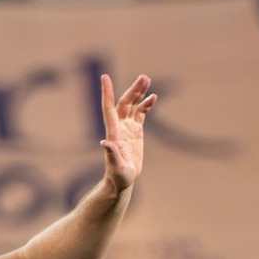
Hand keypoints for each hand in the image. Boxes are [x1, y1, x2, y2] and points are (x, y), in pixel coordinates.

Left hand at [99, 73, 156, 193]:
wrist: (122, 180)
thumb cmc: (118, 177)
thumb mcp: (117, 168)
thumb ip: (112, 155)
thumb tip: (105, 143)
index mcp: (114, 132)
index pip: (109, 108)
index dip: (107, 92)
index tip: (104, 77)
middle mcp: (119, 127)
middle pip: (125, 102)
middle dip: (134, 90)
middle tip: (144, 78)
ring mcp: (127, 127)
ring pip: (133, 105)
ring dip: (139, 92)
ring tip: (147, 79)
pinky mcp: (135, 131)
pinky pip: (140, 113)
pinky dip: (146, 104)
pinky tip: (153, 97)